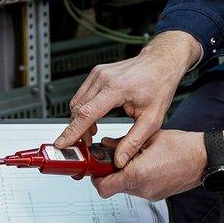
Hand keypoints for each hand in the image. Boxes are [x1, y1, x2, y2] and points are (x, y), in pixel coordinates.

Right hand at [54, 31, 200, 167]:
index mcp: (117, 88)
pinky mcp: (97, 74)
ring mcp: (98, 74)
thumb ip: (134, 141)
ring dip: (79, 121)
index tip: (62, 143)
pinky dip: (83, 110)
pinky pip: (82, 95)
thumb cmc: (159, 85)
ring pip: (77, 103)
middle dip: (76, 131)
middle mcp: (104, 78)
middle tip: (84, 147)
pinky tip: (93, 120)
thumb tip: (120, 159)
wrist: (161, 63)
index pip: (87, 113)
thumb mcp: (152, 119)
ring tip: (91, 135)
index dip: (72, 131)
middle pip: (78, 110)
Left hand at [93, 129, 207, 201]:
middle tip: (113, 157)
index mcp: (138, 174)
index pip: (103, 186)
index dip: (95, 176)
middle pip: (113, 186)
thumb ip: (123, 142)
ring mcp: (151, 194)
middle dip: (110, 171)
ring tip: (135, 156)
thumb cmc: (184, 148)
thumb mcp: (149, 137)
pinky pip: (139, 188)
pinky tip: (146, 163)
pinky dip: (137, 177)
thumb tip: (108, 144)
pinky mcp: (157, 195)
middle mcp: (143, 189)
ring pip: (125, 187)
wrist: (206, 159)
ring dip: (124, 174)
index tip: (93, 166)